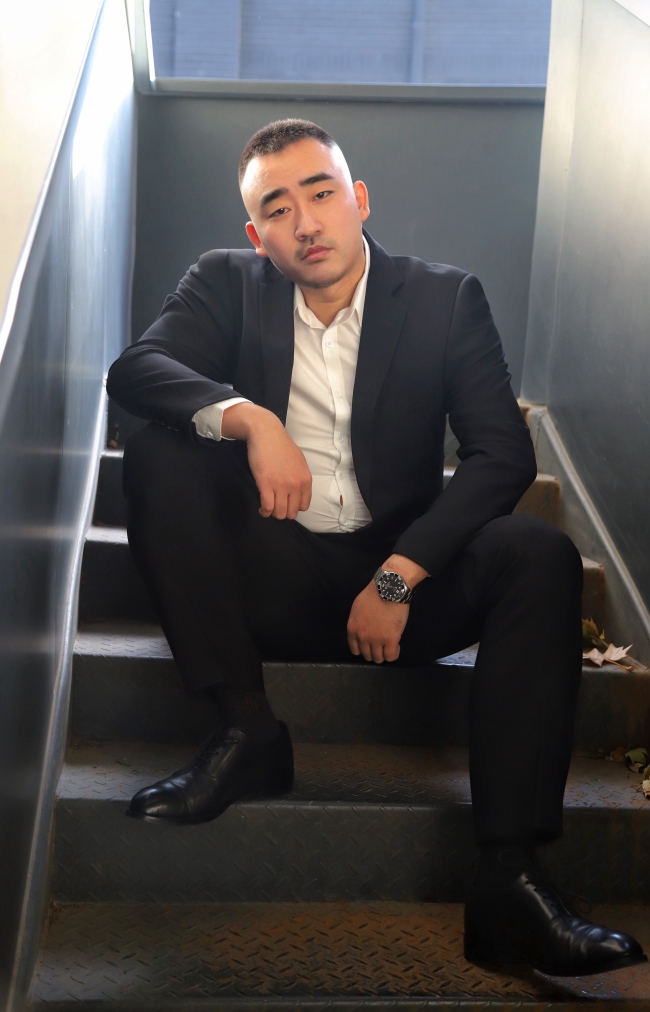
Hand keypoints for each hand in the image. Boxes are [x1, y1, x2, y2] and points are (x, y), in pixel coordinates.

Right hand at [221, 402, 311, 518]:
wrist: (266, 433)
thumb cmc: (280, 445)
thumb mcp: (299, 462)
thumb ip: (300, 478)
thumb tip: (296, 491)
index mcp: (306, 480)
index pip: (304, 506)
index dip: (293, 508)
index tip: (285, 504)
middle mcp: (296, 485)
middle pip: (292, 513)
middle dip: (282, 512)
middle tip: (275, 506)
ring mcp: (281, 485)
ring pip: (279, 513)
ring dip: (272, 513)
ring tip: (267, 508)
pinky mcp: (266, 484)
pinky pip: (267, 507)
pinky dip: (264, 511)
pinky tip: (261, 507)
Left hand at [347, 582, 408, 662]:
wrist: (389, 588)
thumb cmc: (373, 594)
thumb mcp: (357, 609)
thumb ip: (358, 623)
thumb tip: (363, 630)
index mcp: (352, 629)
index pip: (355, 650)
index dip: (364, 649)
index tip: (371, 645)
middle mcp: (362, 637)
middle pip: (367, 656)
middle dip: (374, 652)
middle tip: (382, 645)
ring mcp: (376, 640)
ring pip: (378, 658)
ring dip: (384, 654)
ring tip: (390, 645)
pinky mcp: (391, 640)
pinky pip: (391, 656)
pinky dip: (394, 654)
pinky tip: (397, 646)